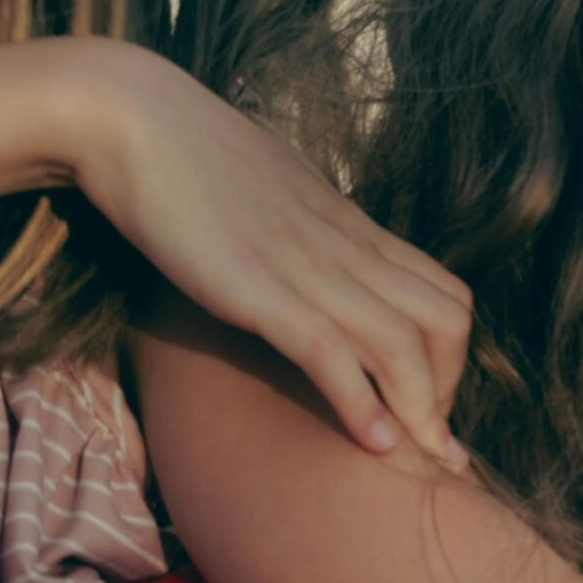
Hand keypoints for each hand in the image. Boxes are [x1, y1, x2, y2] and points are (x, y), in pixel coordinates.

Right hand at [54, 38, 472, 461]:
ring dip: (421, 413)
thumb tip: (290, 257)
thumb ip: (291, 231)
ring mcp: (306, 266)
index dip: (451, 359)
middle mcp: (343, 246)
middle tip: (425, 444)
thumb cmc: (180, 159)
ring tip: (419, 462)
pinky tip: (371, 445)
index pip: (442, 292)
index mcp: (347, 226)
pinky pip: (332, 351)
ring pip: (405, 342)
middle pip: (446, 322)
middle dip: (447, 393)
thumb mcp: (260, 196)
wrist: (130, 120)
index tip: (429, 407)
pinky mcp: (260, 288)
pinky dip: (361, 404)